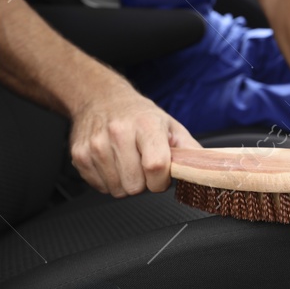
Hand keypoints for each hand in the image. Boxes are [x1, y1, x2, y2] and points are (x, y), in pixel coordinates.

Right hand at [70, 79, 199, 196]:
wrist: (100, 98)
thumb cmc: (138, 115)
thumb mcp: (169, 126)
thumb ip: (190, 150)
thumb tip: (210, 169)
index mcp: (145, 125)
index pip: (156, 166)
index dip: (161, 180)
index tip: (161, 174)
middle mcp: (118, 133)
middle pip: (135, 186)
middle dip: (143, 182)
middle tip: (141, 164)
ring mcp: (96, 145)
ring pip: (117, 190)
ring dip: (125, 182)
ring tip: (126, 162)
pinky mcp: (79, 156)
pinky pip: (100, 187)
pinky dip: (108, 181)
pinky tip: (112, 163)